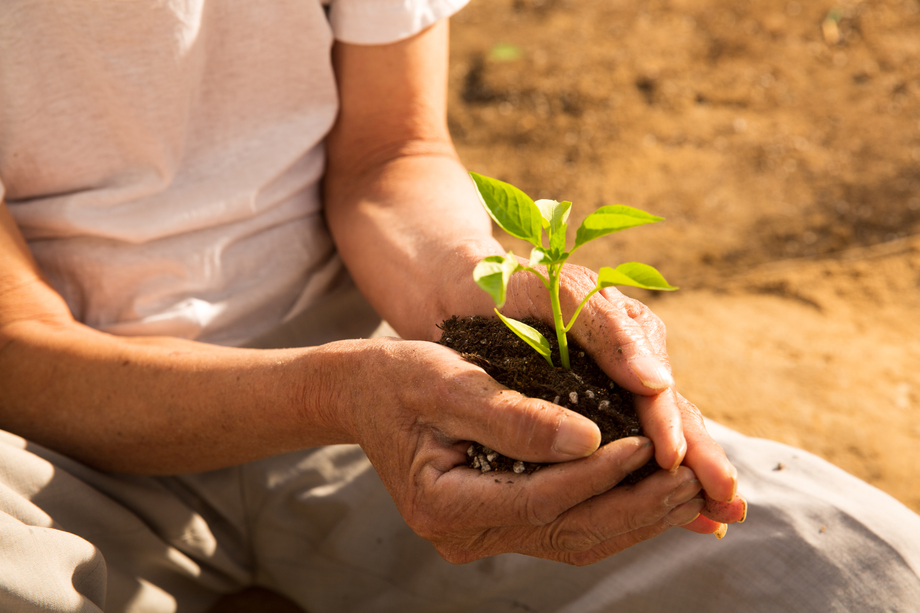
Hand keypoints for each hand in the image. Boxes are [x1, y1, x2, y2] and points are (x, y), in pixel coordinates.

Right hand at [342, 338, 712, 564]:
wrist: (363, 393)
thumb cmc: (399, 377)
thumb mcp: (448, 382)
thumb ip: (515, 415)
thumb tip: (592, 439)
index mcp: (444, 504)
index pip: (542, 498)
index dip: (600, 473)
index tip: (650, 442)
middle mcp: (464, 534)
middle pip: (568, 533)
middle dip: (636, 508)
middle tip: (694, 482)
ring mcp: (481, 534)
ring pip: (575, 539)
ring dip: (635, 517)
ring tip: (689, 492)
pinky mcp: (498, 522)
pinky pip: (566, 527)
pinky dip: (613, 510)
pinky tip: (652, 493)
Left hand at [503, 263, 746, 532]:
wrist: (464, 290)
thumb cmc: (507, 286)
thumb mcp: (558, 292)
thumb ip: (606, 329)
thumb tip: (657, 384)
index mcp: (625, 334)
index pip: (656, 390)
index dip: (671, 428)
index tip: (679, 464)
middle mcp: (625, 364)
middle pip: (670, 419)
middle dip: (701, 461)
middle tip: (729, 503)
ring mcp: (608, 388)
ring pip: (652, 438)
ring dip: (685, 477)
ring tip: (721, 516)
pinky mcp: (586, 409)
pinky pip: (622, 446)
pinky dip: (646, 478)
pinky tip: (679, 514)